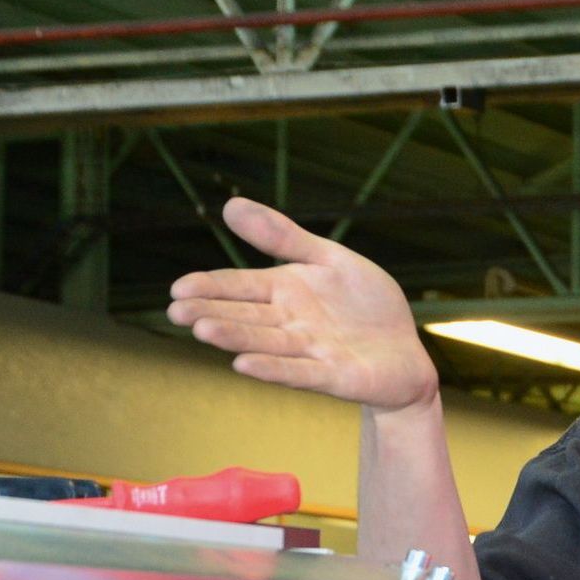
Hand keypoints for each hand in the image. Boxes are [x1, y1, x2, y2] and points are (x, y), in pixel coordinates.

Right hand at [168, 198, 438, 412]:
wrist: (404, 352)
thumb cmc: (365, 306)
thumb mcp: (328, 259)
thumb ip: (282, 236)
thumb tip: (229, 204)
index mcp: (286, 291)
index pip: (240, 286)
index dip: (210, 287)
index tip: (177, 289)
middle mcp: (290, 323)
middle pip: (245, 316)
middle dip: (212, 312)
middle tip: (176, 312)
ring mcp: (310, 351)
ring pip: (266, 342)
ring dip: (236, 337)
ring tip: (204, 330)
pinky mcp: (333, 376)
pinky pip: (300, 371)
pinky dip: (273, 368)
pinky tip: (244, 365)